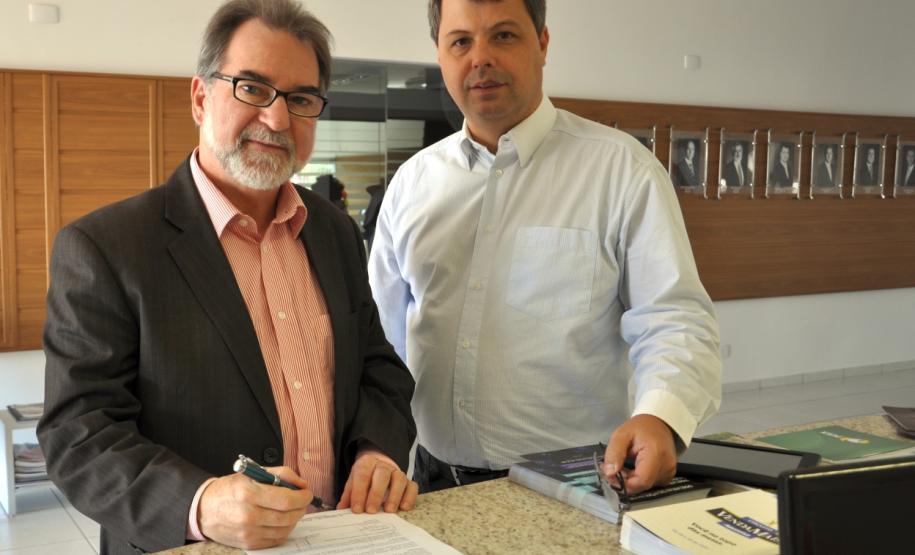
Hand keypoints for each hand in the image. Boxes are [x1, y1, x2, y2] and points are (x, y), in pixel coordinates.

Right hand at [198, 466, 312, 548]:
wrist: (204, 509)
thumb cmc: (230, 489)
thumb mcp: (253, 473)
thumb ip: (281, 474)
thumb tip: (301, 484)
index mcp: (249, 493)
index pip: (287, 499)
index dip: (303, 497)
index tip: (307, 493)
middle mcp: (248, 514)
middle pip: (288, 516)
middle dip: (301, 507)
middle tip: (302, 501)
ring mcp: (248, 532)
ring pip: (285, 529)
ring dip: (294, 519)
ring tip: (292, 510)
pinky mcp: (248, 543)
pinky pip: (276, 539)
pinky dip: (284, 530)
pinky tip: (281, 521)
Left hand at [337, 449, 417, 513]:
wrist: (379, 465)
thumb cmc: (364, 477)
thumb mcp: (353, 482)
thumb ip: (348, 494)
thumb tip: (341, 509)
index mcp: (367, 463)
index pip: (362, 475)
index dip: (359, 493)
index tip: (357, 509)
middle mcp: (384, 465)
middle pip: (382, 476)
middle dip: (376, 494)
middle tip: (371, 511)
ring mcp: (397, 472)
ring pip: (399, 479)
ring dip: (394, 496)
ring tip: (388, 510)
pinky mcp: (408, 481)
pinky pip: (413, 486)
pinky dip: (410, 497)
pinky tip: (403, 508)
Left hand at [602, 414, 676, 493]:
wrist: (659, 422)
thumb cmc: (641, 426)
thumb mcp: (622, 434)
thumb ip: (614, 453)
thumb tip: (609, 473)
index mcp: (656, 454)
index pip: (641, 481)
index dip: (623, 483)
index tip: (610, 475)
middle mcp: (666, 465)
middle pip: (642, 485)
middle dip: (625, 481)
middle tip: (612, 469)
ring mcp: (669, 471)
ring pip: (645, 486)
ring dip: (631, 480)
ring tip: (623, 465)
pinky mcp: (668, 474)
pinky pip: (650, 483)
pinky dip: (638, 479)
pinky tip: (633, 468)